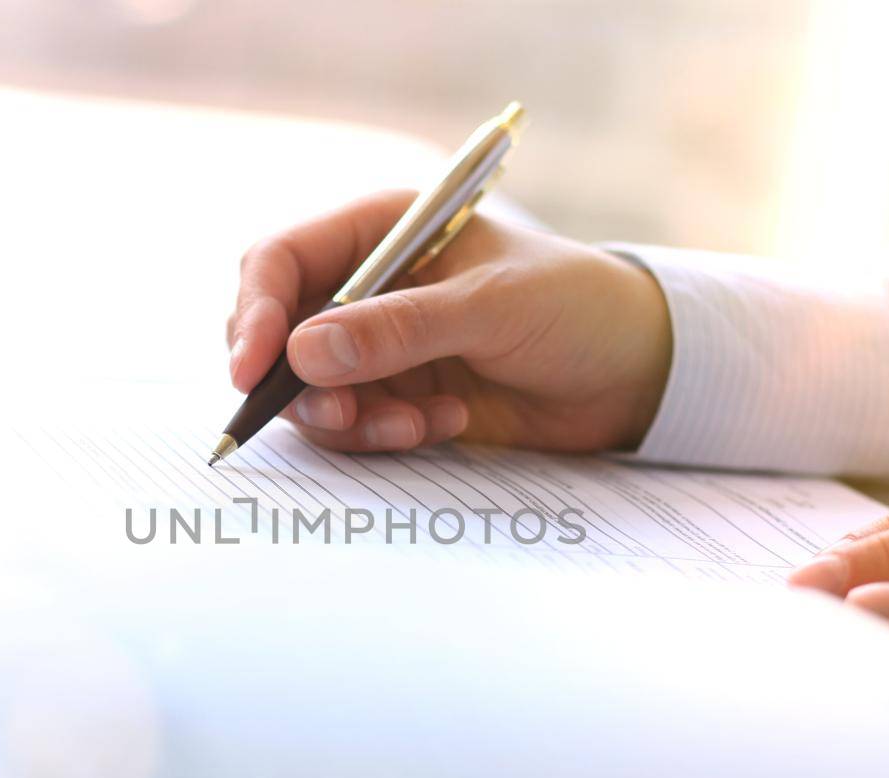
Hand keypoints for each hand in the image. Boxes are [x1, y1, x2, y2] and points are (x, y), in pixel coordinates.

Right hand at [226, 190, 672, 452]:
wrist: (635, 372)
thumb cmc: (576, 309)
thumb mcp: (491, 309)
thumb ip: (399, 330)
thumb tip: (304, 353)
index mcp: (381, 230)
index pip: (281, 262)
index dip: (255, 313)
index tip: (253, 370)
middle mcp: (367, 285)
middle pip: (279, 333)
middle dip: (300, 382)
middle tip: (343, 416)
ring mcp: (379, 346)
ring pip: (312, 391)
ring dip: (352, 418)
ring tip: (416, 423)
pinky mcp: (398, 397)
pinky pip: (355, 426)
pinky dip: (386, 435)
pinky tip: (446, 424)